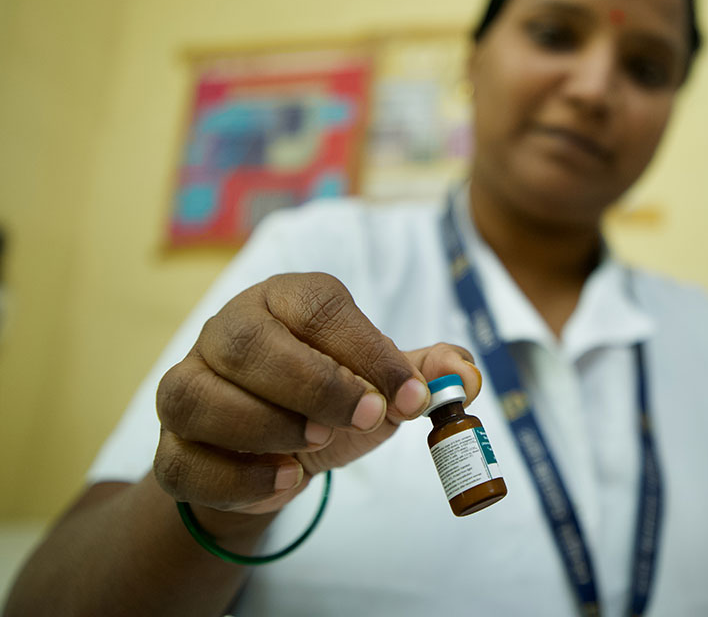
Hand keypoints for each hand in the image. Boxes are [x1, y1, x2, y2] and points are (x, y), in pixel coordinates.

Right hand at [153, 272, 479, 514]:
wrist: (274, 459)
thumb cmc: (332, 403)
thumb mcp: (382, 385)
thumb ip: (425, 374)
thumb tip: (465, 373)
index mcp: (284, 300)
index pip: (318, 307)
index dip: (368, 350)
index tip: (412, 396)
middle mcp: (227, 332)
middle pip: (249, 343)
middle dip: (314, 384)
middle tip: (364, 418)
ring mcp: (187, 386)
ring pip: (199, 397)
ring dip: (267, 427)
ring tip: (317, 446)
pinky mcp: (170, 447)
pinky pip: (183, 460)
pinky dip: (237, 478)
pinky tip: (285, 480)